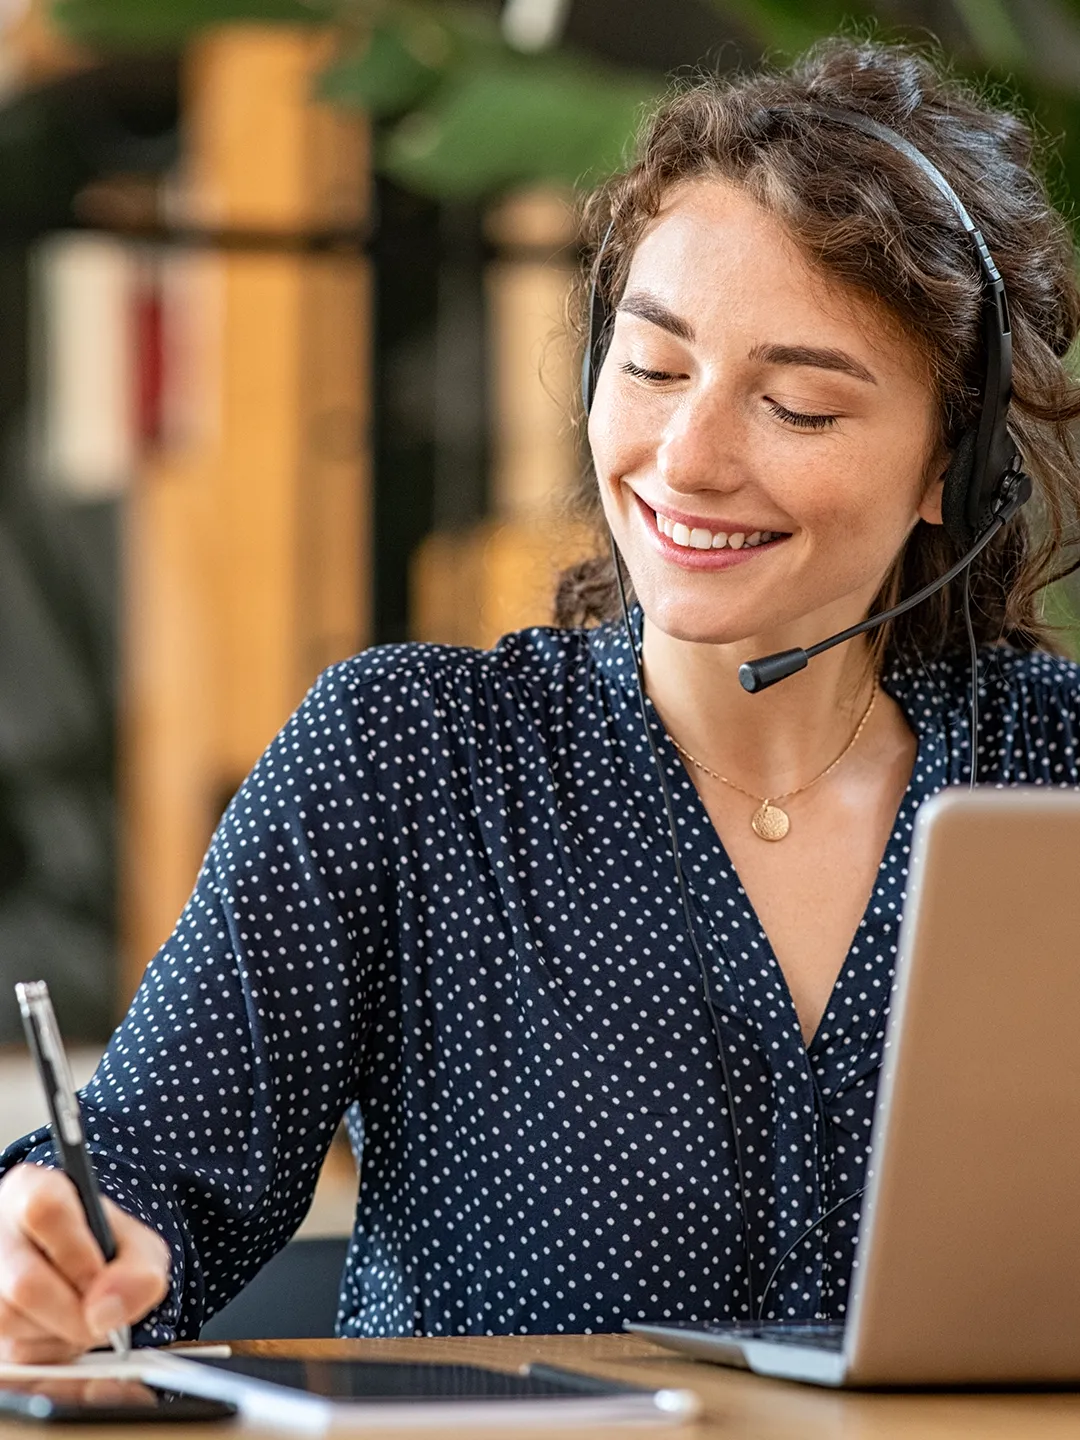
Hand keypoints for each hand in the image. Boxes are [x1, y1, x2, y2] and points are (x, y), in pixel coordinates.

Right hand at [0, 1166, 169, 1361]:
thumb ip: (139, 1271)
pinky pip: (7, 1355)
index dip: (78, 1254)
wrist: (80, 1271)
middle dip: (73, 1312)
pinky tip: (57, 1335)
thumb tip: (108, 1312)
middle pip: (23, 1282)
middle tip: (101, 1317)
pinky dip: (41, 1355)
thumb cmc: (104, 1250)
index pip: (44, 1210)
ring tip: (79, 1317)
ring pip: (8, 1321)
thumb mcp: (137, 1246)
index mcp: (33, 1189)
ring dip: (57, 1335)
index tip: (103, 1279)